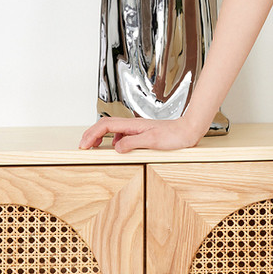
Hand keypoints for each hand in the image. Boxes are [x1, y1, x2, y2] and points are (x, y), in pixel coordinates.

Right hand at [78, 116, 199, 152]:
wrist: (189, 130)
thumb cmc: (175, 135)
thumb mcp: (153, 141)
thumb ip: (133, 143)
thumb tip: (116, 147)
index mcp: (133, 125)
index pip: (105, 125)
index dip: (91, 134)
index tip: (83, 146)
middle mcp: (133, 125)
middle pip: (105, 125)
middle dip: (91, 134)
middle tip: (83, 147)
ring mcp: (137, 129)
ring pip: (112, 130)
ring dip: (100, 137)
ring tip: (94, 147)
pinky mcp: (142, 134)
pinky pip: (122, 135)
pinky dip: (113, 141)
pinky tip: (116, 148)